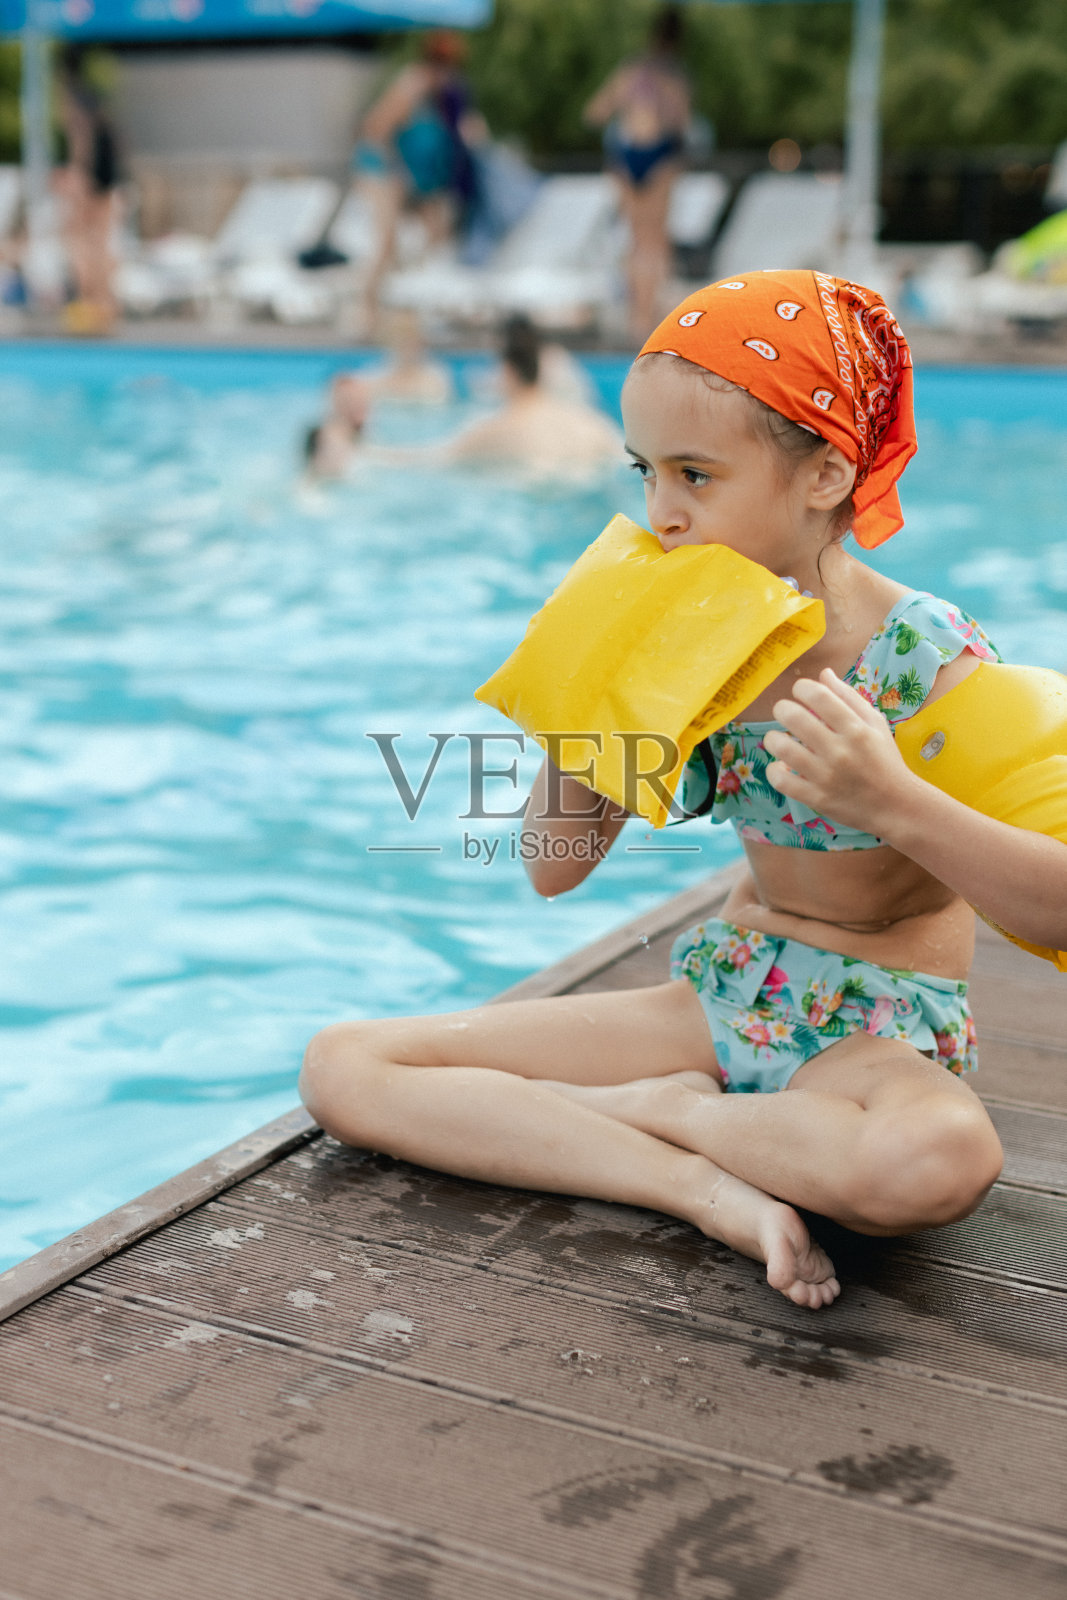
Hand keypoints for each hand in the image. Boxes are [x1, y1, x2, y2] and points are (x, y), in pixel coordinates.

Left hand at [763, 668, 919, 837]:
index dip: (801, 687)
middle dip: (782, 708)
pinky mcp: (816, 798)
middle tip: (785, 712)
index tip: (800, 692)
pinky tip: (781, 766)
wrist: (897, 806)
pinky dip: (774, 770)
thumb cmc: (885, 760)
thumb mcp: (875, 723)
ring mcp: (826, 776)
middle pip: (794, 717)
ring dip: (773, 738)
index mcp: (856, 728)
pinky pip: (781, 781)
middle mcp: (840, 750)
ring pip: (781, 747)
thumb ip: (848, 697)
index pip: (817, 695)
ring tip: (779, 739)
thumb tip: (823, 673)